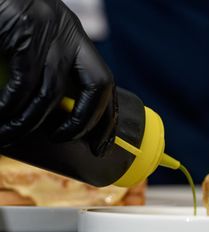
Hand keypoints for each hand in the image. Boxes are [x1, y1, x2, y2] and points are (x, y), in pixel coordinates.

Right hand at [0, 0, 115, 154]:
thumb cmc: (5, 17)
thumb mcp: (35, 39)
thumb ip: (46, 66)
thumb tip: (48, 113)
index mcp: (75, 40)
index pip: (105, 84)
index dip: (107, 118)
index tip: (101, 146)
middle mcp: (69, 36)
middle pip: (98, 86)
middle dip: (85, 121)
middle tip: (62, 141)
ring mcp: (49, 36)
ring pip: (51, 94)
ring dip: (31, 122)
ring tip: (10, 135)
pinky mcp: (24, 37)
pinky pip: (23, 86)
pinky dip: (10, 107)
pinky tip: (0, 117)